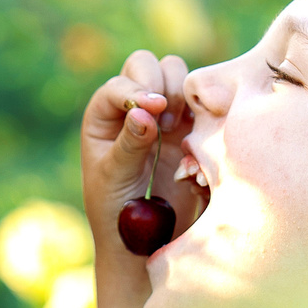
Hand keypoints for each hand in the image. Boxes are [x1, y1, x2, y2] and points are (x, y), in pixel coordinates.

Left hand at [80, 48, 203, 262]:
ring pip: (176, 74)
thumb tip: (145, 110)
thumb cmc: (117, 213)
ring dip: (182, 92)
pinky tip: (200, 133)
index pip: (120, 85)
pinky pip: (201, 101)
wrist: (146, 242)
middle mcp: (131, 108)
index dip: (137, 90)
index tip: (155, 109)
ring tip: (177, 128)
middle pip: (147, 65)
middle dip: (160, 82)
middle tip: (166, 121)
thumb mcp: (115, 179)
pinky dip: (204, 108)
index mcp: (103, 116)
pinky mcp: (190, 129)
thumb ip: (129, 144)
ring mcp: (163, 115)